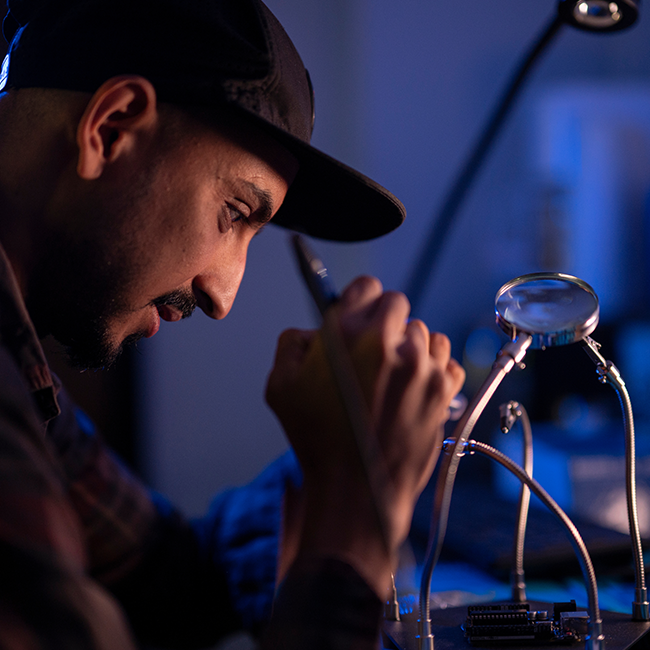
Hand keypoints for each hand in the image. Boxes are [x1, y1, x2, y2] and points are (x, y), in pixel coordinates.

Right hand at [266, 276, 464, 593]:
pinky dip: (433, 367)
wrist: (358, 490)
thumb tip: (311, 332)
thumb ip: (291, 344)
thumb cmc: (317, 441)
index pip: (366, 286)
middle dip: (384, 321)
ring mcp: (421, 365)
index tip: (358, 314)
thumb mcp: (279, 387)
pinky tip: (415, 387)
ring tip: (394, 374)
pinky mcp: (443, 388)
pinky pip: (446, 358)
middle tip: (372, 350)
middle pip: (398, 303)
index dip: (360, 300)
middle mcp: (388, 342)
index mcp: (345, 334)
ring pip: (424, 331)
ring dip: (410, 344)